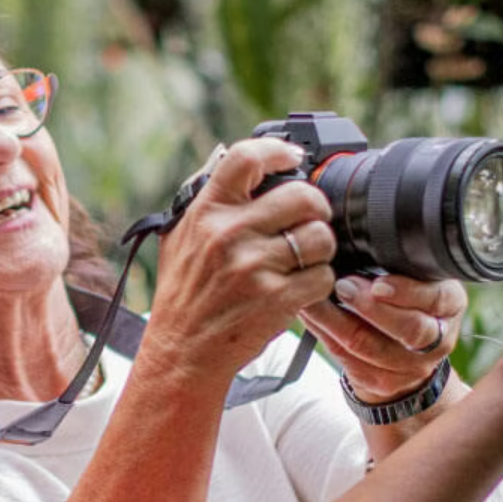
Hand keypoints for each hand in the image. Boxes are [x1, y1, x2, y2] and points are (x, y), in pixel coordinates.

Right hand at [144, 138, 337, 376]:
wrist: (182, 350)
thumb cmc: (183, 293)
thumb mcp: (179, 236)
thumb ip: (205, 195)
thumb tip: (228, 154)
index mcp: (206, 212)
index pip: (246, 157)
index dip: (278, 150)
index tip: (293, 157)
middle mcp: (229, 234)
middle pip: (302, 196)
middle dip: (315, 208)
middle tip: (310, 219)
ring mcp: (254, 267)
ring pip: (320, 236)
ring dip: (321, 248)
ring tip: (303, 258)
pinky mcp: (276, 299)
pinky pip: (323, 276)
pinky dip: (319, 283)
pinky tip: (299, 287)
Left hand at [298, 275, 466, 402]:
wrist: (405, 357)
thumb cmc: (405, 302)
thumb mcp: (416, 279)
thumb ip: (400, 264)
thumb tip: (356, 238)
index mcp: (449, 304)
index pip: (436, 298)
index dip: (406, 292)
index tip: (378, 283)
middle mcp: (437, 338)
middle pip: (409, 329)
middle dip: (371, 308)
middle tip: (343, 286)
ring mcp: (411, 366)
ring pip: (371, 348)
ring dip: (337, 321)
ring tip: (315, 300)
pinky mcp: (382, 382)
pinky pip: (349, 360)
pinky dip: (325, 335)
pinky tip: (310, 316)